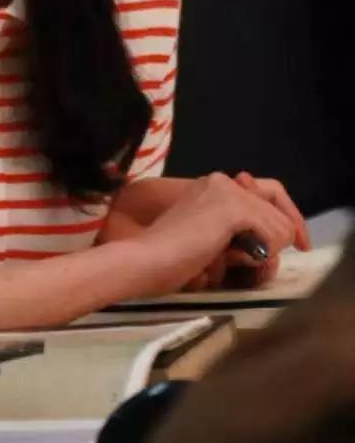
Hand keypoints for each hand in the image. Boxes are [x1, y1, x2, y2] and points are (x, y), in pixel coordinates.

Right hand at [131, 171, 297, 296]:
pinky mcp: (234, 209)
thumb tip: (275, 237)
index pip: (266, 193)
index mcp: (211, 186)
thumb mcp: (209, 241)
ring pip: (280, 226)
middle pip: (279, 208)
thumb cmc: (167, 258)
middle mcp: (221, 181)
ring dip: (263, 252)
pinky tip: (232, 257)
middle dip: (276, 239)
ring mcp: (229, 192)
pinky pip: (275, 235)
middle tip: (257, 260)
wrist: (145, 259)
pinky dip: (261, 254)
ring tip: (228, 260)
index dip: (285, 217)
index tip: (298, 242)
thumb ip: (237, 234)